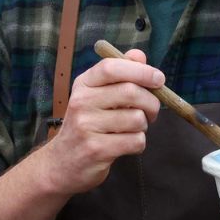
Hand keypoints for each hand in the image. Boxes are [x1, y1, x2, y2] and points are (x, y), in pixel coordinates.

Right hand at [36, 48, 161, 195]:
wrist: (61, 163)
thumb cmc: (87, 125)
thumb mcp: (96, 96)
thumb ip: (120, 74)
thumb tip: (139, 56)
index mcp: (83, 85)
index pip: (111, 68)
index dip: (140, 70)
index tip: (158, 78)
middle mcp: (81, 102)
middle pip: (131, 92)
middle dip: (151, 103)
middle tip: (151, 112)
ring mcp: (86, 126)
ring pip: (137, 119)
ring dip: (143, 126)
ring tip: (130, 130)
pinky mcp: (96, 149)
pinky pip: (135, 141)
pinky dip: (138, 143)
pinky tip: (125, 144)